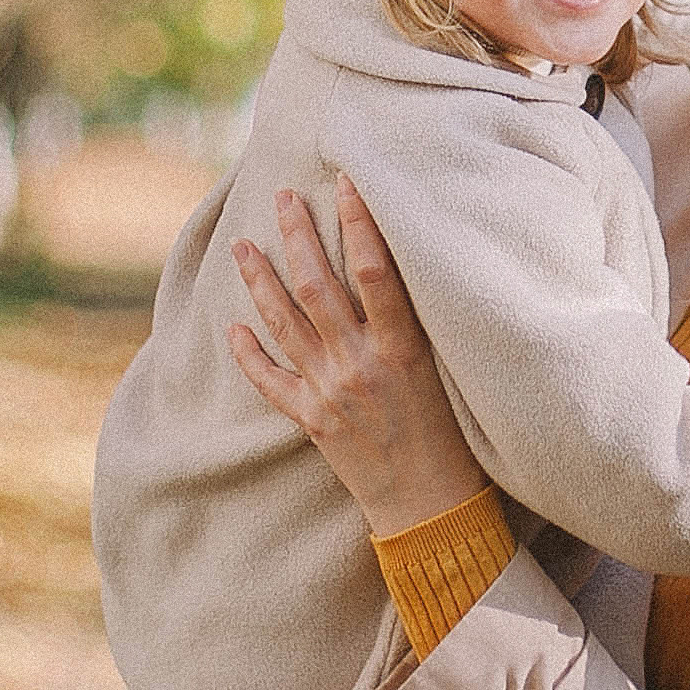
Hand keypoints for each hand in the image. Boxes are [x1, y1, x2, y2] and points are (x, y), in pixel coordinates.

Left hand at [228, 176, 488, 535]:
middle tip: (281, 196)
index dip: (358, 221)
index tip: (345, 181)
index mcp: (402, 348)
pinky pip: (271, 381)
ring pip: (284, 324)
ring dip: (259, 280)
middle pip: (317, 286)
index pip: (374, 270)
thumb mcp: (450, 371)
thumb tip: (401, 270)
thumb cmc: (456, 438)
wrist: (432, 507)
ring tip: (242, 246)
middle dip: (296, 236)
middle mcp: (360, 364)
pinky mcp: (313, 421)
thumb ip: (421, 325)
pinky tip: (233, 326)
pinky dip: (249, 353)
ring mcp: (331, 392)